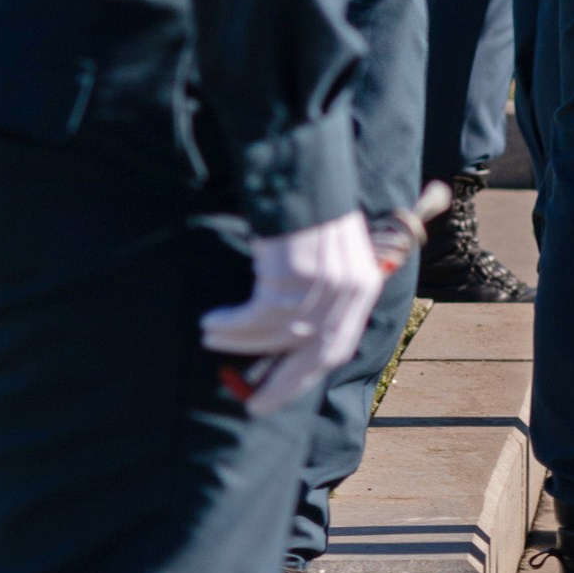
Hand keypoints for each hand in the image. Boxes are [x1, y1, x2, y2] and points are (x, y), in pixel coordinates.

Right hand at [200, 211, 382, 417]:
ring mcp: (324, 282)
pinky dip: (234, 324)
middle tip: (250, 403)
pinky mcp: (295, 271)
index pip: (336, 349)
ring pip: (279, 332)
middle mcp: (349, 290)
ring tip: (211, 338)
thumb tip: (287, 341)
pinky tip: (213, 322)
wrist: (301, 169)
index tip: (274, 397)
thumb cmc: (307, 213)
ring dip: (241, 342)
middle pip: (314, 354)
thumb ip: (321, 295)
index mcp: (362, 288)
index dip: (303, 377)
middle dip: (280, 383)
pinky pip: (260, 313)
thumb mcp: (329, 256)